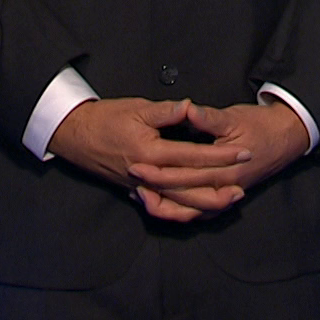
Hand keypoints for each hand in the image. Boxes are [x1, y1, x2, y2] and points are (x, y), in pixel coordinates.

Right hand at [47, 97, 252, 221]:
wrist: (76, 135)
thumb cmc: (106, 118)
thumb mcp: (137, 108)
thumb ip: (166, 111)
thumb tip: (190, 107)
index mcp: (151, 151)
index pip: (193, 156)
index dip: (220, 155)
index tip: (241, 152)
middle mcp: (148, 174)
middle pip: (190, 187)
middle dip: (220, 185)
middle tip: (244, 182)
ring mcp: (141, 187)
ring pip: (179, 203)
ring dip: (205, 204)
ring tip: (228, 200)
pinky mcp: (136, 191)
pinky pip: (162, 208)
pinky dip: (182, 212)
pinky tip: (197, 211)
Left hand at [128, 100, 310, 214]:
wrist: (286, 137)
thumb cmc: (259, 126)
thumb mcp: (233, 117)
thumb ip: (207, 118)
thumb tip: (187, 109)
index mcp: (225, 169)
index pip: (185, 174)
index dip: (158, 170)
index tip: (136, 164)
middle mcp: (224, 187)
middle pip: (183, 197)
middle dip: (155, 190)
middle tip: (132, 181)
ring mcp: (226, 196)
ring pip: (190, 212)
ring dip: (165, 207)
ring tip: (143, 198)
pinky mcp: (226, 197)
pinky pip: (200, 212)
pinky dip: (180, 212)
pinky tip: (164, 204)